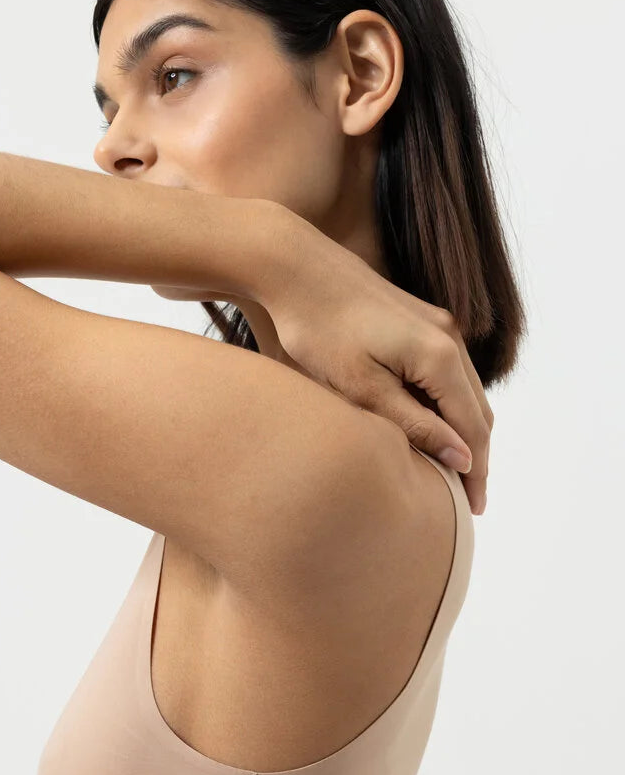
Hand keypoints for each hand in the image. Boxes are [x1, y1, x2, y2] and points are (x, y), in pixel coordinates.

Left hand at [263, 215, 492, 515]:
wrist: (295, 266)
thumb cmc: (318, 329)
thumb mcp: (362, 388)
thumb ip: (415, 424)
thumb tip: (461, 457)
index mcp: (439, 356)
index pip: (474, 427)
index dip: (476, 471)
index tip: (472, 508)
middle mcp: (449, 337)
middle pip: (478, 409)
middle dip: (475, 456)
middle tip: (466, 499)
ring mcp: (437, 323)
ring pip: (465, 390)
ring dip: (462, 430)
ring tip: (449, 470)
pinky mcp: (419, 318)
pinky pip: (447, 371)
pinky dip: (447, 404)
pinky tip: (429, 426)